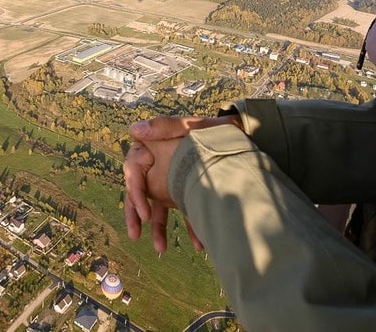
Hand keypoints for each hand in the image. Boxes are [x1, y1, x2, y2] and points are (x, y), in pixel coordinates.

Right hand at [123, 114, 241, 251]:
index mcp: (154, 148)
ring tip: (161, 249)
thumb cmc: (214, 130)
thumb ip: (163, 126)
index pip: (134, 170)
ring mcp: (175, 180)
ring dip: (159, 229)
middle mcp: (160, 165)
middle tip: (135, 235)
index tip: (144, 214)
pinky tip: (199, 244)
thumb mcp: (190, 126)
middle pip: (141, 191)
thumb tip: (134, 129)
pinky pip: (186, 211)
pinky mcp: (190, 191)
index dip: (135, 193)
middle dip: (136, 215)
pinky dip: (192, 228)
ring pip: (160, 206)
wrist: (242, 138)